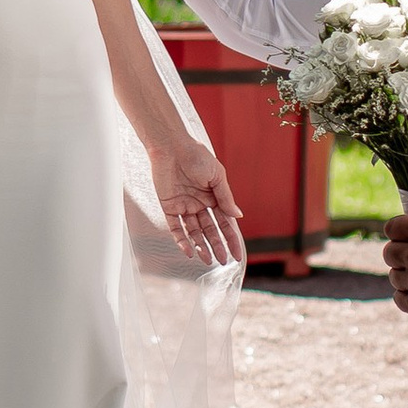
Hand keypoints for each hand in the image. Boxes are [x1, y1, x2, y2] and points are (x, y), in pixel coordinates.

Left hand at [151, 131, 244, 269]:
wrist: (172, 147)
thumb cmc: (197, 156)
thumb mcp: (217, 176)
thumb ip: (225, 198)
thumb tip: (238, 217)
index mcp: (213, 197)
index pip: (224, 223)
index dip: (231, 238)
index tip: (237, 254)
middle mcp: (199, 204)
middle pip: (210, 230)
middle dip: (217, 246)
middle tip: (223, 261)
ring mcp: (184, 206)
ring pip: (194, 232)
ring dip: (201, 246)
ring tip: (208, 260)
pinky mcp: (169, 207)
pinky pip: (176, 227)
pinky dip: (182, 240)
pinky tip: (189, 251)